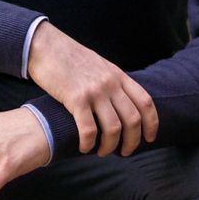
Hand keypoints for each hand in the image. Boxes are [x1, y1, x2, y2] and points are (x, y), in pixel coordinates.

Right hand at [25, 22, 158, 156]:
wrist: (47, 46)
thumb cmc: (70, 58)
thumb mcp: (100, 65)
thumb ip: (112, 82)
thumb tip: (121, 103)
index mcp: (119, 76)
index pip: (145, 102)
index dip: (151, 123)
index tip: (149, 138)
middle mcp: (111, 84)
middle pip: (132, 120)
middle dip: (132, 142)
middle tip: (124, 152)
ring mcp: (94, 91)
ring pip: (113, 128)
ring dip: (110, 146)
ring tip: (102, 152)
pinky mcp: (76, 99)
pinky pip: (89, 130)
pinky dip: (89, 144)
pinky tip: (84, 147)